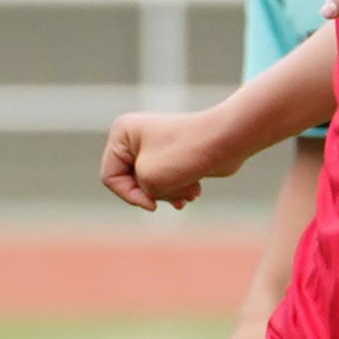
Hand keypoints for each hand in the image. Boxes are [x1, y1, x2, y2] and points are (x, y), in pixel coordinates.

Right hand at [103, 106, 232, 209]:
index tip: (152, 205)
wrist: (227, 141)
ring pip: (152, 185)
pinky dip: (180, 189)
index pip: (110, 176)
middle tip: (175, 194)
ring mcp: (156, 145)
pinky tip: (195, 190)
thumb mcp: (149, 180)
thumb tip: (155, 189)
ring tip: (189, 193)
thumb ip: (139, 190)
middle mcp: (137, 136)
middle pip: (133, 182)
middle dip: (155, 194)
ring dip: (170, 194)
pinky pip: (169, 180)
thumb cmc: (185, 155)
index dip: (129, 195)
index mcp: (122, 133)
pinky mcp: (175, 154)